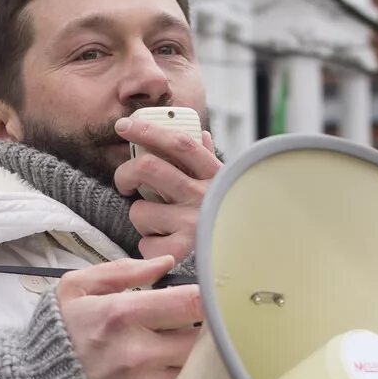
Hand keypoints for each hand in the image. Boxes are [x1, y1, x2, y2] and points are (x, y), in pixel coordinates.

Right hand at [57, 256, 203, 378]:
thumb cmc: (63, 335)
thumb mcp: (76, 289)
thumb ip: (122, 270)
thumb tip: (166, 263)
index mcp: (120, 315)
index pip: (193, 301)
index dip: (211, 296)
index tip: (211, 295)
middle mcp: (137, 354)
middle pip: (205, 337)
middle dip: (208, 328)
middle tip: (202, 323)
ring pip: (202, 367)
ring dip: (203, 356)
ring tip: (189, 347)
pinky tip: (178, 372)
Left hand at [114, 116, 220, 262]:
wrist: (253, 253)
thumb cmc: (227, 215)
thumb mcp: (223, 185)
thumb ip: (208, 159)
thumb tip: (202, 134)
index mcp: (212, 173)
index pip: (178, 142)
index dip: (148, 130)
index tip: (123, 126)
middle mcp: (203, 194)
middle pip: (148, 167)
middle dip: (125, 174)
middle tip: (126, 183)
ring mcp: (193, 222)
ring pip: (140, 210)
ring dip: (140, 217)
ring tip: (158, 224)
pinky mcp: (184, 248)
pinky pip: (146, 243)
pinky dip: (147, 245)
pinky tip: (163, 243)